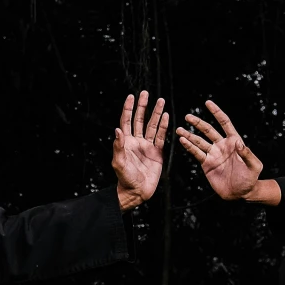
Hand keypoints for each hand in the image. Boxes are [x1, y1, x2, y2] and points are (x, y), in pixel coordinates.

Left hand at [112, 91, 168, 209]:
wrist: (137, 191)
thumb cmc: (125, 179)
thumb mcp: (119, 163)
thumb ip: (118, 146)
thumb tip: (117, 129)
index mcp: (126, 142)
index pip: (126, 121)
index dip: (128, 108)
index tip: (131, 96)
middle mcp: (136, 141)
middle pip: (139, 119)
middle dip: (143, 106)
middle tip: (145, 93)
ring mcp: (147, 146)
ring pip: (152, 125)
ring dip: (156, 113)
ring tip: (161, 101)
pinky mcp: (157, 152)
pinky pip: (161, 136)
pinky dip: (164, 126)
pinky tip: (167, 116)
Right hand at [176, 100, 265, 200]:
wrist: (241, 193)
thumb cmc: (251, 178)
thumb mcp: (254, 166)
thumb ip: (247, 154)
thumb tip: (238, 142)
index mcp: (234, 141)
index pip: (224, 123)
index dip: (216, 112)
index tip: (208, 103)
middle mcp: (222, 145)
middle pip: (208, 130)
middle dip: (198, 123)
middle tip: (187, 116)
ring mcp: (213, 154)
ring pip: (199, 141)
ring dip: (189, 135)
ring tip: (179, 129)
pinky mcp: (206, 164)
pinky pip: (196, 153)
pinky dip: (189, 147)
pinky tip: (182, 140)